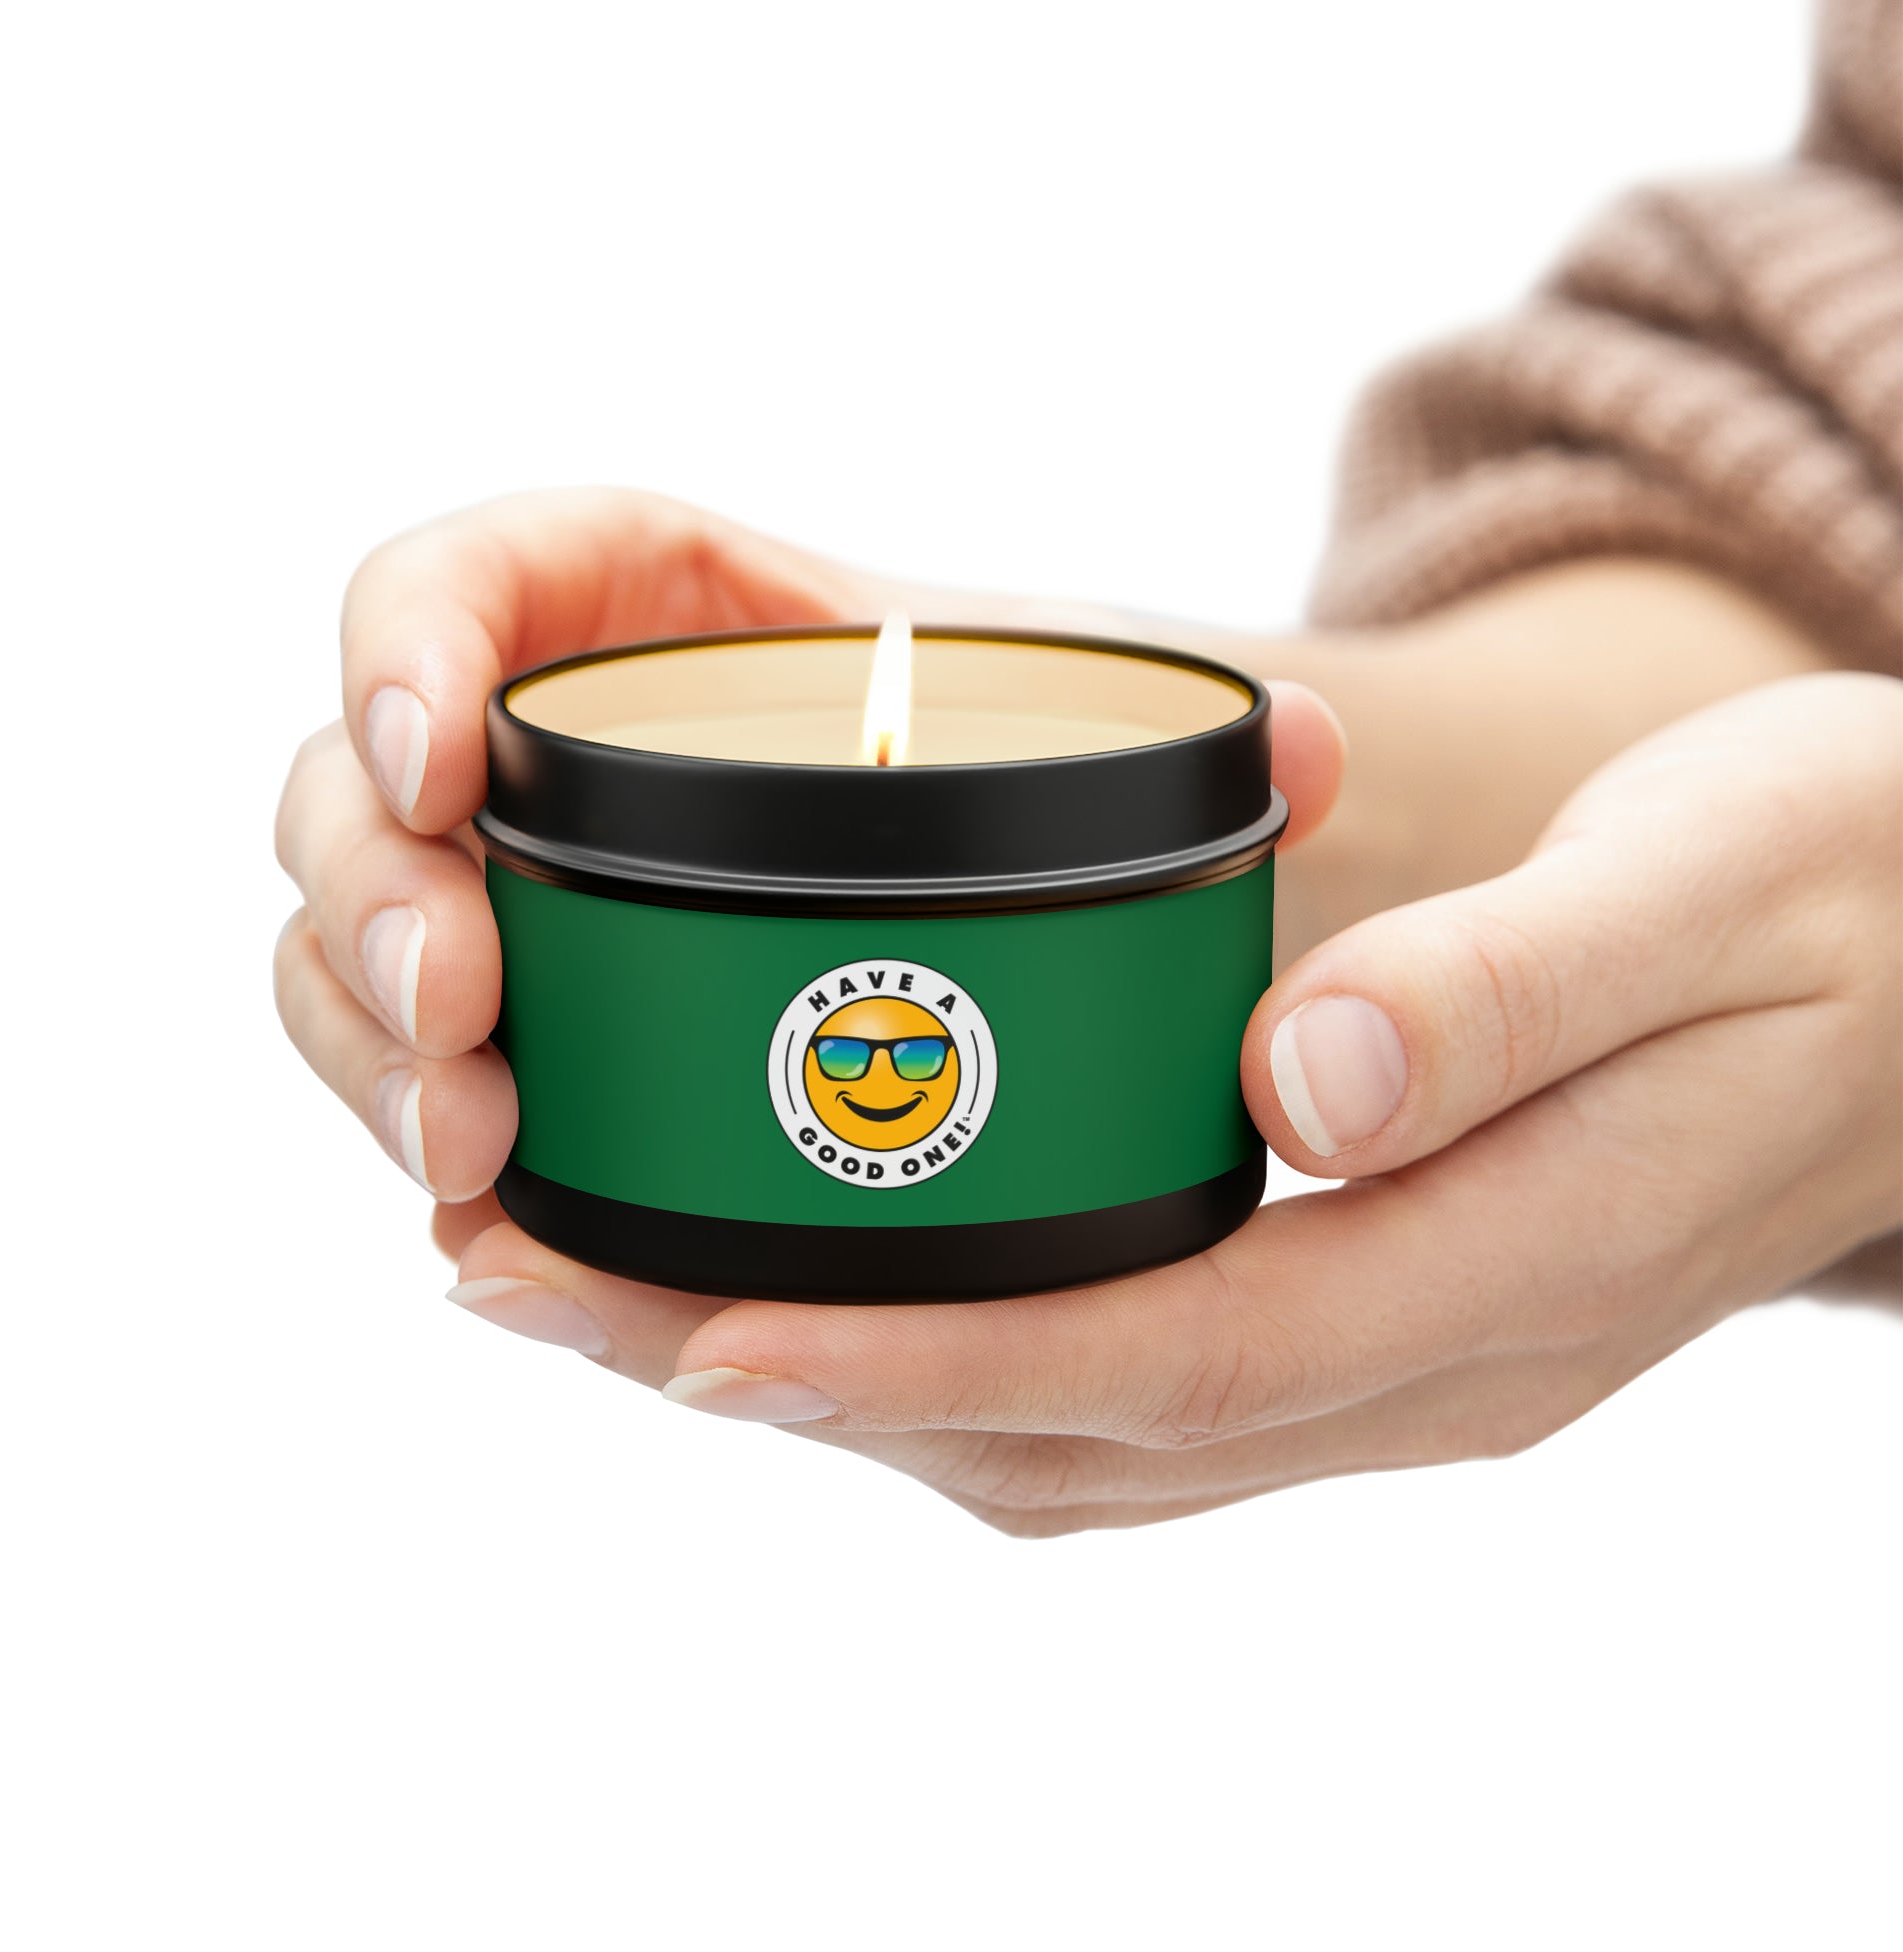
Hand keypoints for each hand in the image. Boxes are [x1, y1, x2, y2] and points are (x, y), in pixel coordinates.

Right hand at [272, 485, 1344, 1214]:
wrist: (997, 857)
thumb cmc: (1018, 760)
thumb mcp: (1095, 724)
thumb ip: (1199, 739)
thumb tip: (1301, 754)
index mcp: (637, 610)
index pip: (454, 583)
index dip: (402, 649)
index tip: (445, 759)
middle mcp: (539, 750)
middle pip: (351, 795)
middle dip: (371, 907)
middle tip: (469, 1024)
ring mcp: (508, 898)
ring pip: (343, 953)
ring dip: (367, 1057)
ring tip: (475, 1169)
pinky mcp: (522, 1030)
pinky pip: (409, 1075)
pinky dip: (422, 1148)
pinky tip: (493, 1238)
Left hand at [443, 671, 1901, 1533]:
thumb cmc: (1840, 888)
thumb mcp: (1715, 880)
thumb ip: (1512, 988)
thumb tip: (1295, 1083)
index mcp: (1513, 1272)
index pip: (1168, 1356)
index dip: (921, 1361)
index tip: (693, 1337)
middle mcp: (1436, 1368)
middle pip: (1065, 1430)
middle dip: (792, 1385)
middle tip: (542, 1290)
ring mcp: (1409, 1365)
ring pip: (1072, 1435)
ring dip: (840, 1385)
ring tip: (614, 1295)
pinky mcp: (1384, 1313)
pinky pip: (1125, 1383)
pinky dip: (951, 1355)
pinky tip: (833, 1283)